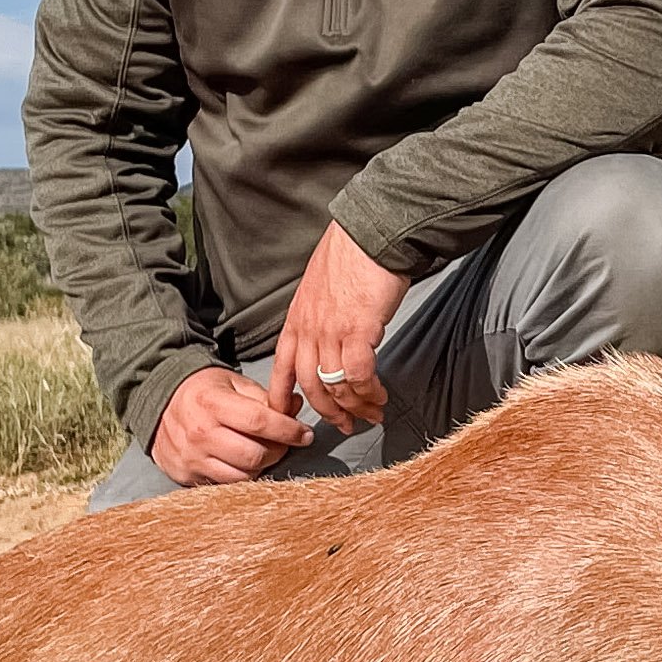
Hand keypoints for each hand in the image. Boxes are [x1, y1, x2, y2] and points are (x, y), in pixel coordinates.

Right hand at [148, 366, 312, 486]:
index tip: (304, 434)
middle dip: (278, 451)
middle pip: (254, 455)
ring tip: (263, 451)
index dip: (288, 431)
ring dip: (262, 466)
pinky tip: (243, 461)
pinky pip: (225, 484)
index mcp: (212, 403)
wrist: (158, 404)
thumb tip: (295, 406)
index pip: (259, 422)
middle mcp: (199, 433)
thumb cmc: (202, 392)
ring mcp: (191, 457)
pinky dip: (241, 475)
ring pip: (243, 475)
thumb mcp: (232, 383)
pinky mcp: (186, 475)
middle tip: (284, 443)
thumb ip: (265, 397)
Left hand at [271, 222, 407, 436]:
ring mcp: (330, 333)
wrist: (370, 236)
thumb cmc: (350, 256)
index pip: (281, 368)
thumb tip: (328, 334)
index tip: (289, 416)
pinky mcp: (357, 332)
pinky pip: (360, 376)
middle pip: (310, 386)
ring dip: (355, 406)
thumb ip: (317, 316)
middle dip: (328, 411)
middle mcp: (308, 331)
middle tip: (345, 425)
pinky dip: (370, 392)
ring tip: (371, 414)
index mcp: (296, 321)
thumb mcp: (318, 288)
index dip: (283, 397)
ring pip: (336, 386)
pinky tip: (380, 396)